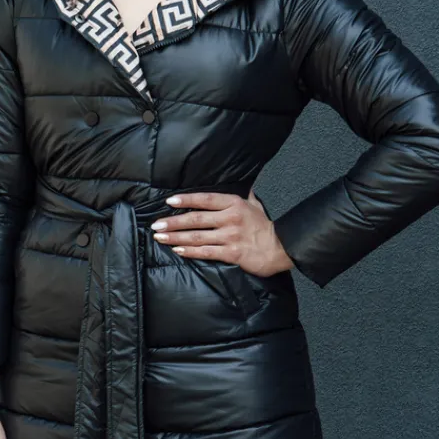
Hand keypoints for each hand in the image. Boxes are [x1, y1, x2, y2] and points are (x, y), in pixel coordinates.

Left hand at [150, 188, 295, 277]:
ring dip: (176, 237)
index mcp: (234, 205)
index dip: (186, 199)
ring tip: (160, 237)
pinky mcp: (232, 253)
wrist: (282, 248)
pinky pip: (206, 252)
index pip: (205, 199)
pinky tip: (177, 250)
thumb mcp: (256, 206)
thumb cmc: (267, 228)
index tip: (170, 201)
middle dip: (173, 221)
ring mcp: (230, 236)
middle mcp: (230, 219)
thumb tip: (244, 184)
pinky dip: (190, 251)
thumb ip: (245, 196)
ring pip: (197, 236)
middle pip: (196, 219)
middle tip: (156, 224)